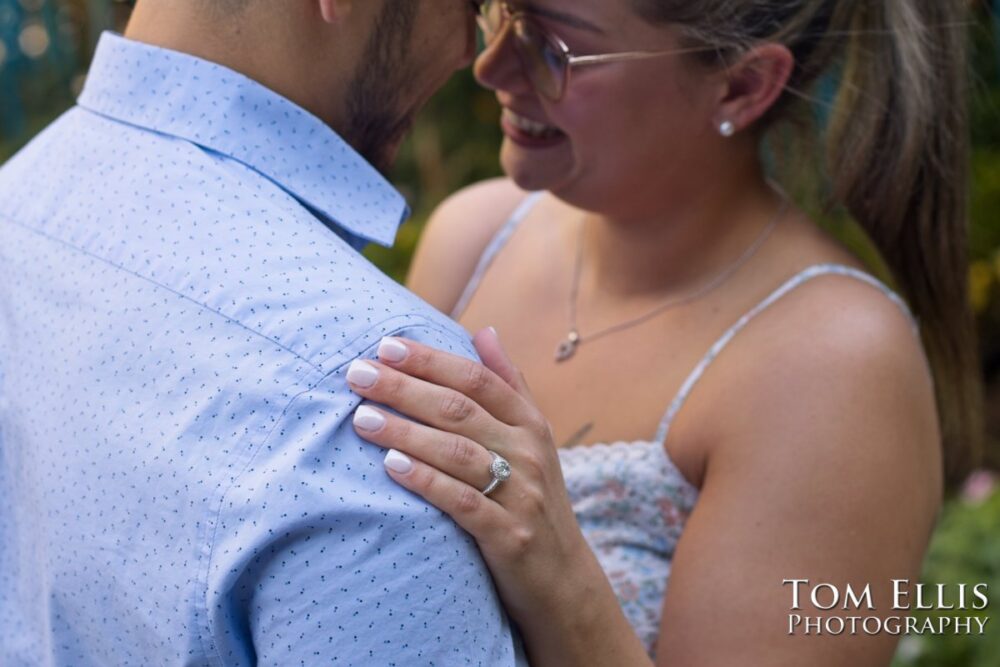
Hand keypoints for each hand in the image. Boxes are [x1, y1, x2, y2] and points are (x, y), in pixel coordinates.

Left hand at [345, 327, 597, 623]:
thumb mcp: (532, 439)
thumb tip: (484, 330)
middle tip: (357, 374)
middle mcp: (528, 452)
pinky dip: (426, 481)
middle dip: (404, 388)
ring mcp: (521, 494)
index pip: (477, 379)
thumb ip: (509, 384)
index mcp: (529, 423)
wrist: (563, 578)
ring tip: (361, 418)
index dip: (431, 360)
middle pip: (459, 410)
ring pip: (457, 452)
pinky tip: (391, 467)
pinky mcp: (508, 535)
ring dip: (405, 432)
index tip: (385, 345)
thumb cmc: (533, 499)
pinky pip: (462, 502)